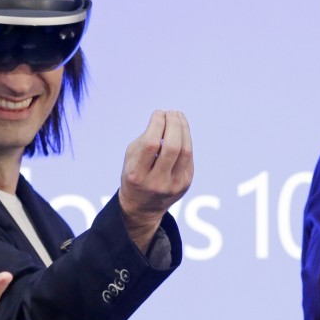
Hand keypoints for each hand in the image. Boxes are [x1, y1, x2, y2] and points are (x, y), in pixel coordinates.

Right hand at [118, 110, 192, 252]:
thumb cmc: (135, 174)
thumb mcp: (131, 159)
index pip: (151, 144)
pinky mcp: (186, 184)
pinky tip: (181, 131)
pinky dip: (186, 140)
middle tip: (171, 112)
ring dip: (183, 129)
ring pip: (185, 151)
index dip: (157, 124)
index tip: (158, 113)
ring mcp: (174, 185)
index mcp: (137, 174)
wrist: (143, 207)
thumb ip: (145, 140)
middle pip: (172, 147)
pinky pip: (189, 157)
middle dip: (173, 124)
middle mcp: (156, 182)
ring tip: (178, 117)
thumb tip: (166, 120)